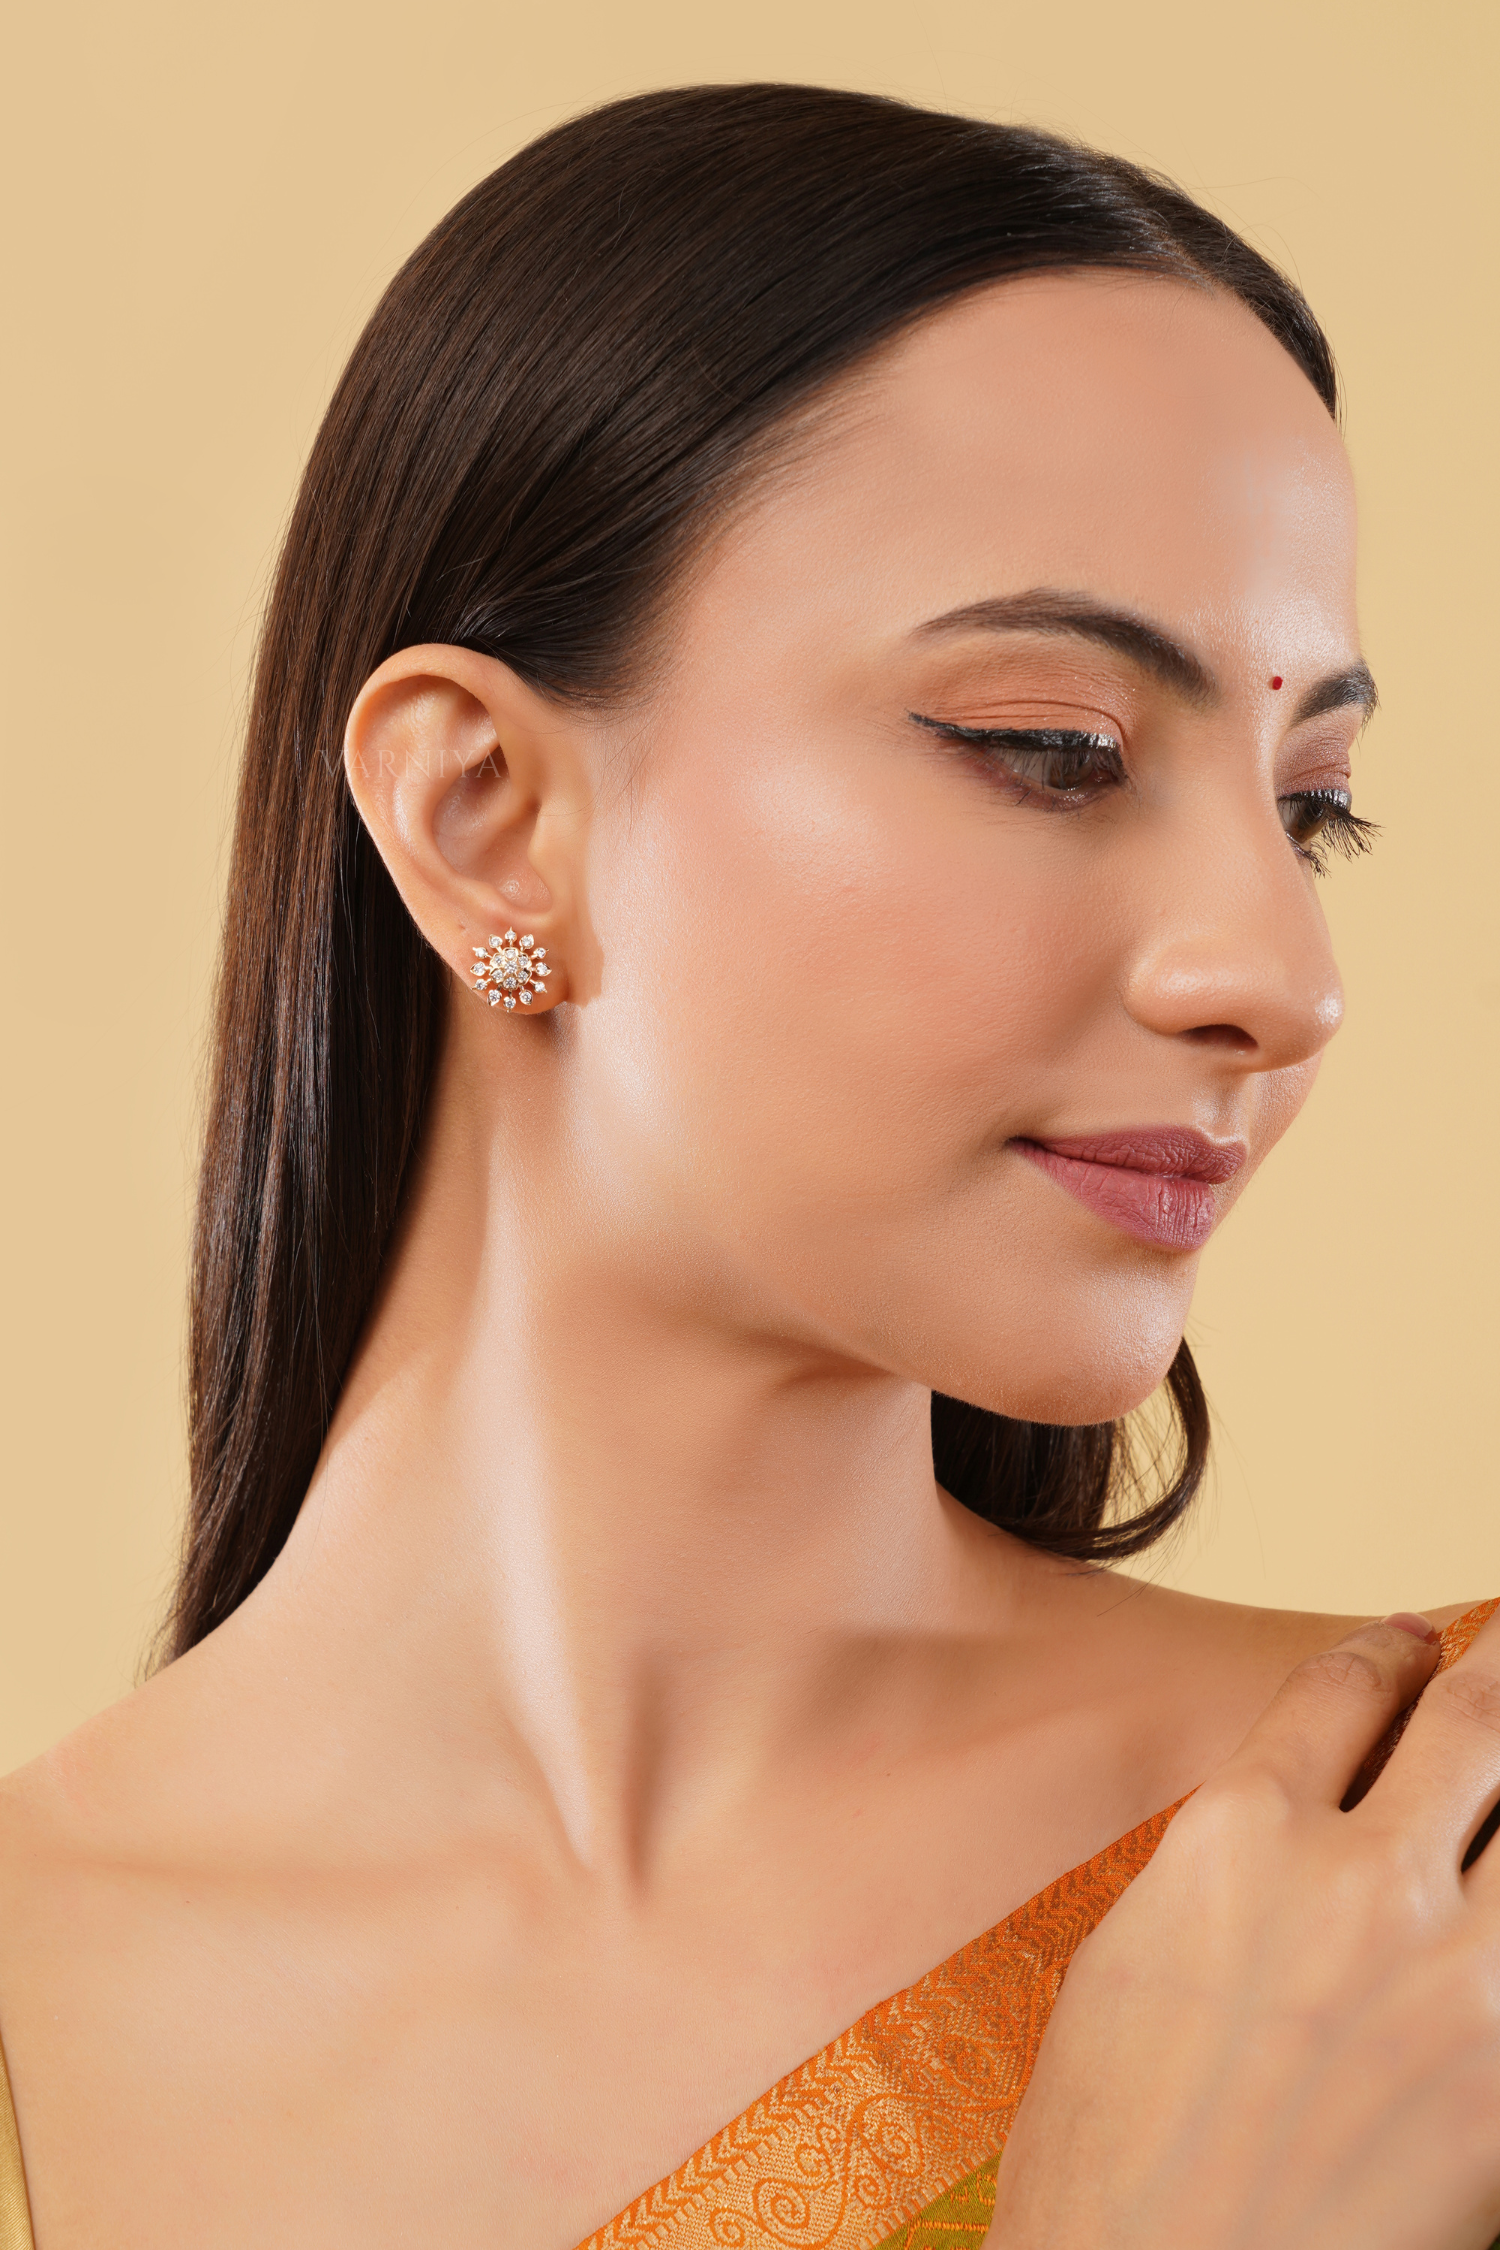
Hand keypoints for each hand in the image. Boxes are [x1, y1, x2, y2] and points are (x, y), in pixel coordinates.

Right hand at [986, 1613, 1499, 2249]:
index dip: (1388, 1650)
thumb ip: (1218, 1877)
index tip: (1414, 1640)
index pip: (1336, 1692)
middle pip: (1473, 1720)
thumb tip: (1280, 1830)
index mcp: (1232, 1839)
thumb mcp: (1126, 1971)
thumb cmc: (1103, 2172)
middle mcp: (1349, 1880)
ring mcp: (1449, 1977)